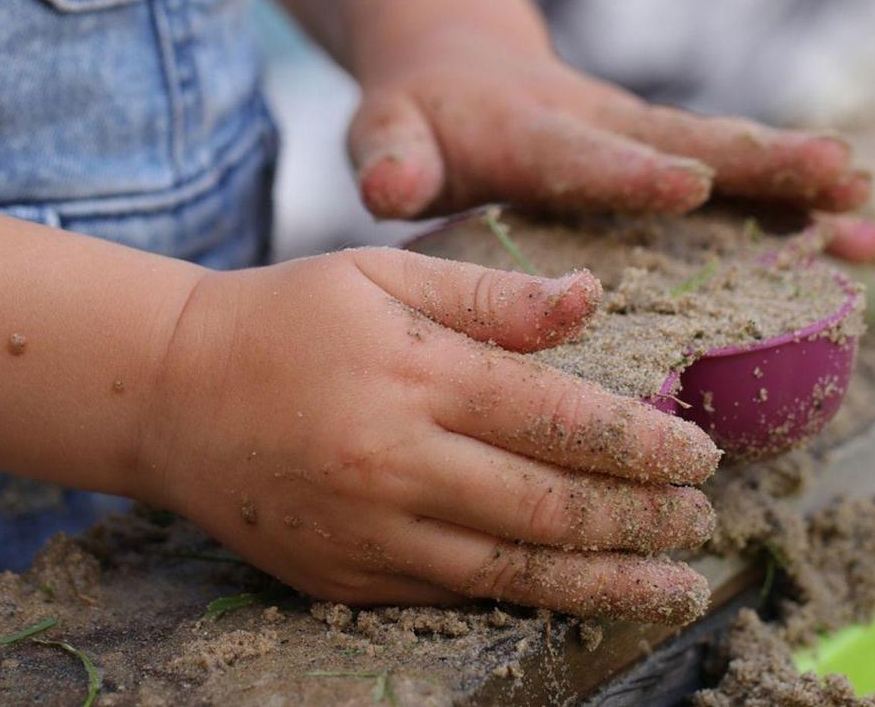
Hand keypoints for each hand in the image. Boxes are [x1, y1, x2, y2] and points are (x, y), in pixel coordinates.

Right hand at [139, 249, 720, 622]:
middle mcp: (398, 461)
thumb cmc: (288, 317)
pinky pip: (454, 596)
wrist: (173, 391)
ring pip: (514, 571)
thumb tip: (591, 299)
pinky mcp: (344, 576)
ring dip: (607, 582)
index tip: (701, 454)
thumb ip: (492, 295)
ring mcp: (370, 530)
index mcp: (417, 373)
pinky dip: (528, 600)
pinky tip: (577, 597)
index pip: (561, 418)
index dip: (643, 443)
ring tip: (675, 586)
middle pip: (551, 506)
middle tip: (701, 519)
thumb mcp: (383, 274)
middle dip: (642, 518)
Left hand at [349, 27, 874, 261]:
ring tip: (865, 215)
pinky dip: (785, 203)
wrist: (459, 67)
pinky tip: (846, 232)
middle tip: (834, 179)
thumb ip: (391, 156)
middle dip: (757, 164)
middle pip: (683, 141)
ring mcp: (635, 141)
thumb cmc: (421, 116)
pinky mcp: (656, 155)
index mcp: (528, 133)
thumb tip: (391, 185)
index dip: (630, 172)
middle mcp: (597, 129)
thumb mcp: (388, 131)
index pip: (580, 155)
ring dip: (793, 185)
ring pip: (722, 158)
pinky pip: (726, 177)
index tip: (689, 184)